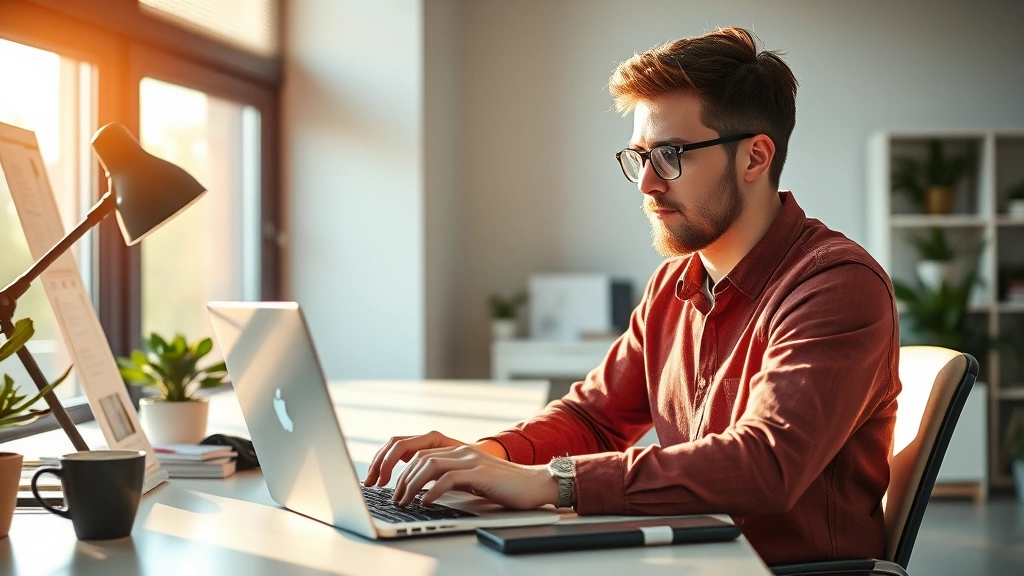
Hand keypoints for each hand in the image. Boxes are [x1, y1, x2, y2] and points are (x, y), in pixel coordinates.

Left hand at [392, 444, 557, 509]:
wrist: (535, 483)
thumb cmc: (505, 485)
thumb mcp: (473, 478)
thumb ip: (453, 476)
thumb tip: (426, 489)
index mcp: (458, 450)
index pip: (420, 451)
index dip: (402, 467)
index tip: (392, 485)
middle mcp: (462, 451)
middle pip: (420, 457)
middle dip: (402, 478)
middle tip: (394, 497)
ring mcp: (472, 460)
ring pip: (431, 465)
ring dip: (413, 485)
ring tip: (405, 501)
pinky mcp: (480, 473)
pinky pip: (449, 478)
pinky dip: (433, 491)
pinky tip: (426, 502)